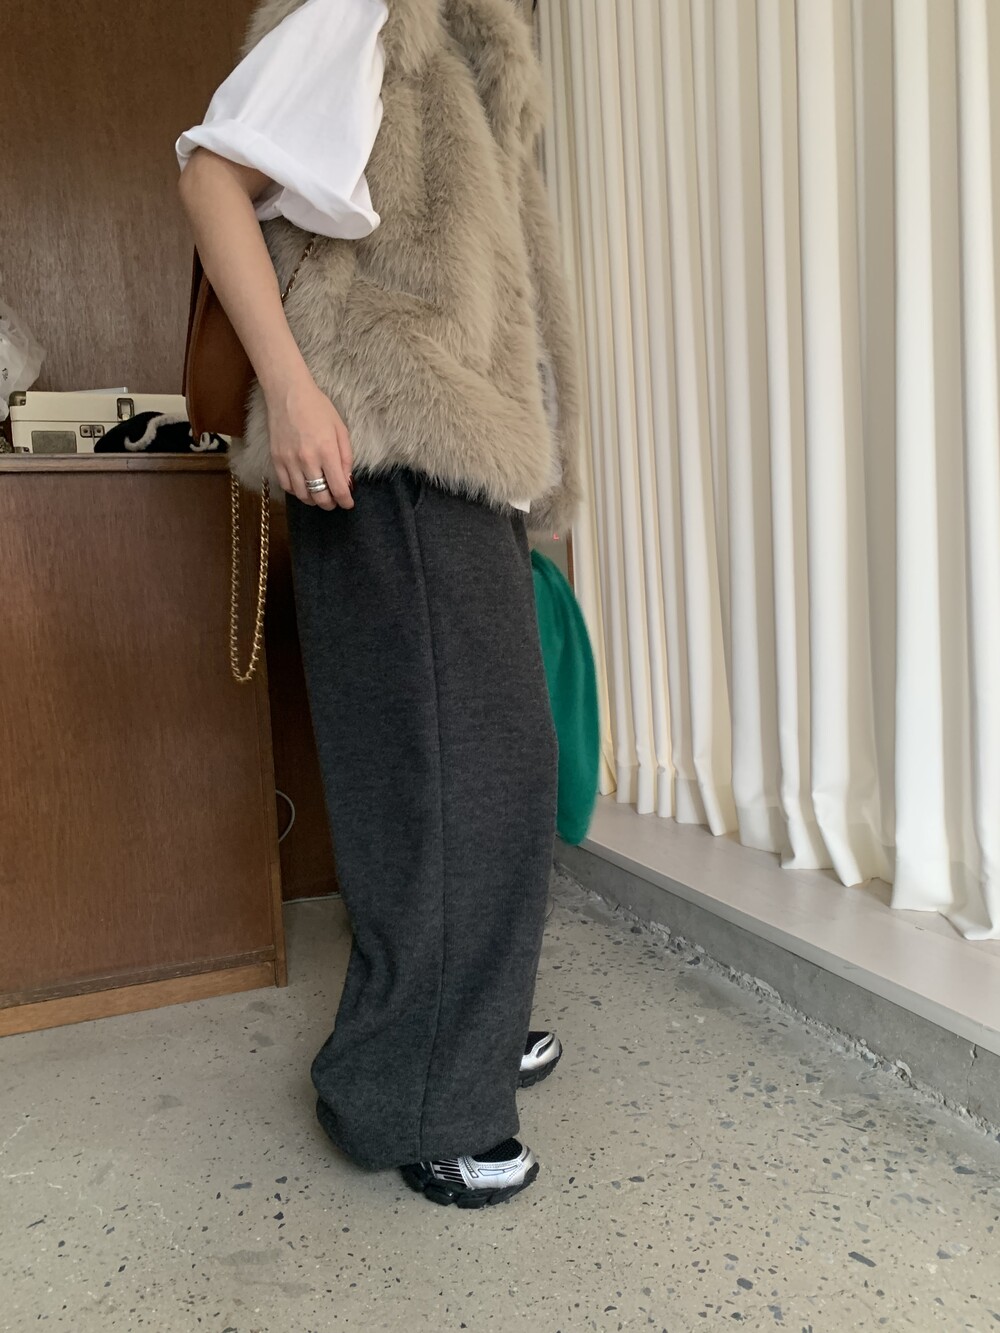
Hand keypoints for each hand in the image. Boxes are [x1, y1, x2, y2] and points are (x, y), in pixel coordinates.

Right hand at [265, 375, 354, 509]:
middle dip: (330, 504)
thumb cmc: (318, 408)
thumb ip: (346, 457)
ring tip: (320, 496)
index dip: (345, 501)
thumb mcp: (341, 429)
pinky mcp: (276, 459)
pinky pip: (287, 486)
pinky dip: (297, 492)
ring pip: (302, 495)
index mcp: (327, 451)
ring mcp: (289, 461)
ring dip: (314, 500)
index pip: (339, 488)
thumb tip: (347, 481)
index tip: (348, 503)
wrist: (288, 393)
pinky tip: (304, 487)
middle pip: (320, 497)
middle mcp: (307, 459)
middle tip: (334, 501)